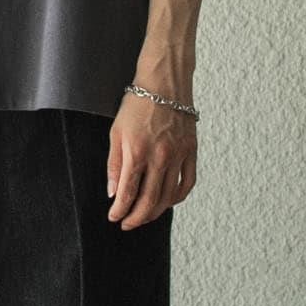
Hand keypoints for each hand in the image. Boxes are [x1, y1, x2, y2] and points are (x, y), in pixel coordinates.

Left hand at [107, 91, 196, 228]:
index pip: (127, 192)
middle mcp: (160, 157)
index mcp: (137, 152)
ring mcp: (178, 155)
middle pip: (148, 200)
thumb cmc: (137, 104)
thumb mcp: (116, 132)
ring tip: (144, 216)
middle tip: (126, 224)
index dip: (119, 210)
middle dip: (135, 218)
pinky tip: (167, 202)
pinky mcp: (191, 151)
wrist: (164, 82)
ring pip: (168, 196)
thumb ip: (114, 164)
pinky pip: (187, 183)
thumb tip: (113, 192)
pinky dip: (177, 197)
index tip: (114, 217)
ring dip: (155, 212)